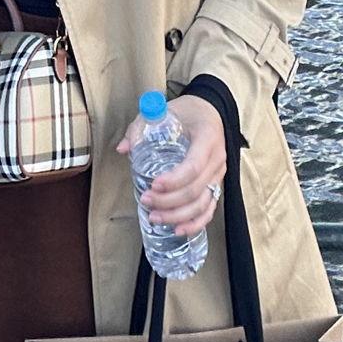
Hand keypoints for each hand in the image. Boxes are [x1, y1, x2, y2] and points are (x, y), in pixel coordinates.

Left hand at [117, 96, 226, 238]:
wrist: (211, 112)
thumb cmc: (187, 112)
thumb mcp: (163, 111)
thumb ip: (141, 127)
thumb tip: (123, 149)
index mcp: (207, 137)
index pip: (193, 166)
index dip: (174, 180)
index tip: (153, 184)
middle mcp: (217, 159)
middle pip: (196, 189)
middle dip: (169, 201)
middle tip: (145, 200)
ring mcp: (218, 175)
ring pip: (203, 204)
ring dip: (178, 215)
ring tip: (154, 218)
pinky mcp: (216, 186)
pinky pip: (209, 210)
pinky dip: (195, 224)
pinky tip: (178, 230)